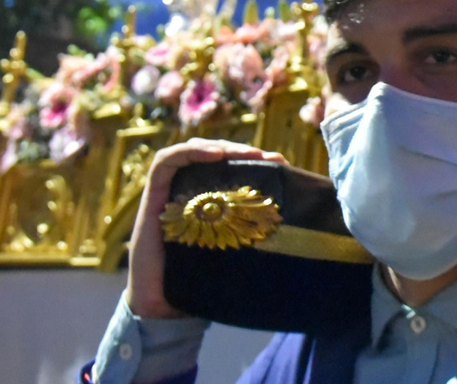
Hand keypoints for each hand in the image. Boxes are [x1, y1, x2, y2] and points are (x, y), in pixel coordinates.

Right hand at [125, 139, 285, 318]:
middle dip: (242, 150)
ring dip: (222, 146)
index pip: (229, 165)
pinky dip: (191, 152)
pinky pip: (167, 163)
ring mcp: (169, 193)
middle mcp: (187, 193)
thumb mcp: (235, 255)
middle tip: (270, 157)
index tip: (282, 163)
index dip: (255, 159)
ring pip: (193, 151)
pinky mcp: (153, 196)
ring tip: (249, 154)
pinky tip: (216, 155)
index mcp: (208, 202)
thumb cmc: (201, 285)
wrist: (162, 309)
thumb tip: (303, 240)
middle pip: (214, 154)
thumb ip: (256, 243)